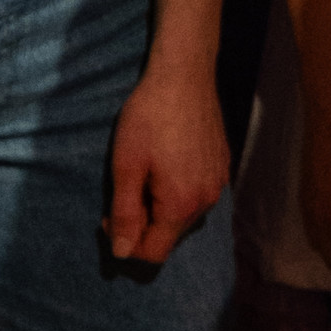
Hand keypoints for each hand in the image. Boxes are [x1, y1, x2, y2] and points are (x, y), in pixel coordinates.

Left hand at [105, 55, 229, 268]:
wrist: (185, 76)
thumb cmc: (149, 118)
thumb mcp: (126, 166)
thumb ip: (124, 214)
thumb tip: (122, 253)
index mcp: (181, 205)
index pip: (153, 252)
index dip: (125, 242)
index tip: (109, 215)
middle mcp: (206, 201)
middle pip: (170, 235)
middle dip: (143, 224)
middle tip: (123, 190)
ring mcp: (218, 184)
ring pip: (184, 216)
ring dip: (160, 207)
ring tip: (144, 174)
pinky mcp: (221, 167)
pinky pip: (197, 195)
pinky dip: (178, 191)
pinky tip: (166, 163)